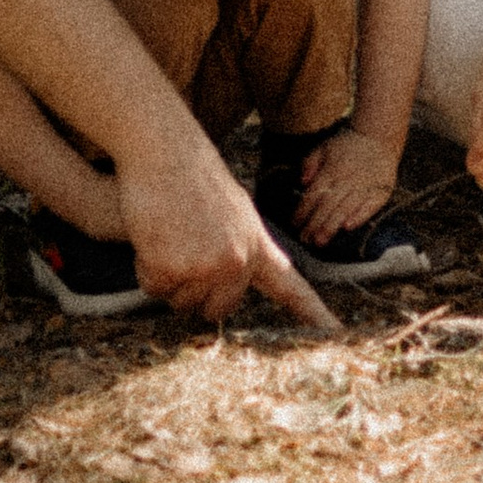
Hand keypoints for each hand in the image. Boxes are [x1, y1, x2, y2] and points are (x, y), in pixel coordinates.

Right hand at [114, 139, 336, 331]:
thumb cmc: (193, 174)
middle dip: (196, 291)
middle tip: (183, 248)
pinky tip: (152, 233)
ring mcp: (206, 267)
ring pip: (181, 301)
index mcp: (256, 244)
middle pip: (216, 310)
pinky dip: (146, 267)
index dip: (312, 314)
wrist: (165, 148)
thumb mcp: (234, 209)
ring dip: (169, 276)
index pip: (290, 287)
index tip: (336, 334)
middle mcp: (237, 262)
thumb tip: (229, 278)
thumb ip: (239, 246)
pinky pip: (154, 288)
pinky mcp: (172, 268)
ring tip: (169, 232)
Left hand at [296, 125, 400, 236]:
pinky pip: (369, 206)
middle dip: (314, 224)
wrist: (378, 135)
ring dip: (332, 226)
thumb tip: (302, 183)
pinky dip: (359, 217)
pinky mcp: (381, 191)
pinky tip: (348, 228)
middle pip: (327, 205)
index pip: (313, 194)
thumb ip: (309, 164)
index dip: (303, 211)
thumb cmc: (347, 144)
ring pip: (345, 209)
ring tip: (321, 241)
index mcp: (331, 170)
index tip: (294, 225)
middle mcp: (346, 179)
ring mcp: (364, 185)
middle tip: (305, 240)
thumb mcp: (323, 147)